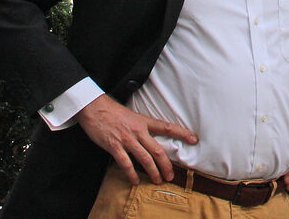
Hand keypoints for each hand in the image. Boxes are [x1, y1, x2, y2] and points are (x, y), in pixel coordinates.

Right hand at [75, 94, 197, 184]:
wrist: (94, 107)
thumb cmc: (111, 111)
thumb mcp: (131, 115)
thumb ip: (141, 126)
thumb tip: (149, 137)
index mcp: (143, 121)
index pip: (166, 127)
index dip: (181, 133)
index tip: (194, 139)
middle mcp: (138, 131)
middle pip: (157, 150)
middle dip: (166, 165)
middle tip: (171, 175)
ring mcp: (126, 139)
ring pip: (145, 158)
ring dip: (153, 172)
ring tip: (158, 180)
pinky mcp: (114, 146)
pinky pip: (126, 163)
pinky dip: (132, 173)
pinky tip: (135, 180)